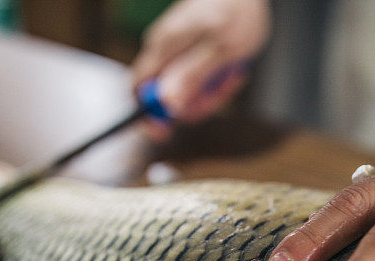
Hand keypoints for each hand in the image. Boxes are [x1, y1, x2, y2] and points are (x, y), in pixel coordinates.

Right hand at [131, 0, 270, 140]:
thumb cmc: (236, 13)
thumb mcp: (219, 50)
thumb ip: (191, 76)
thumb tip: (167, 104)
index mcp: (163, 48)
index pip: (137, 90)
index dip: (147, 116)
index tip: (166, 132)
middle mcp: (164, 52)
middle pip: (165, 98)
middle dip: (194, 105)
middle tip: (220, 93)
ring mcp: (178, 53)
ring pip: (186, 93)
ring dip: (211, 94)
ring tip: (232, 75)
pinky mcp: (192, 55)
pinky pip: (198, 82)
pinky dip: (217, 83)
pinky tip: (233, 70)